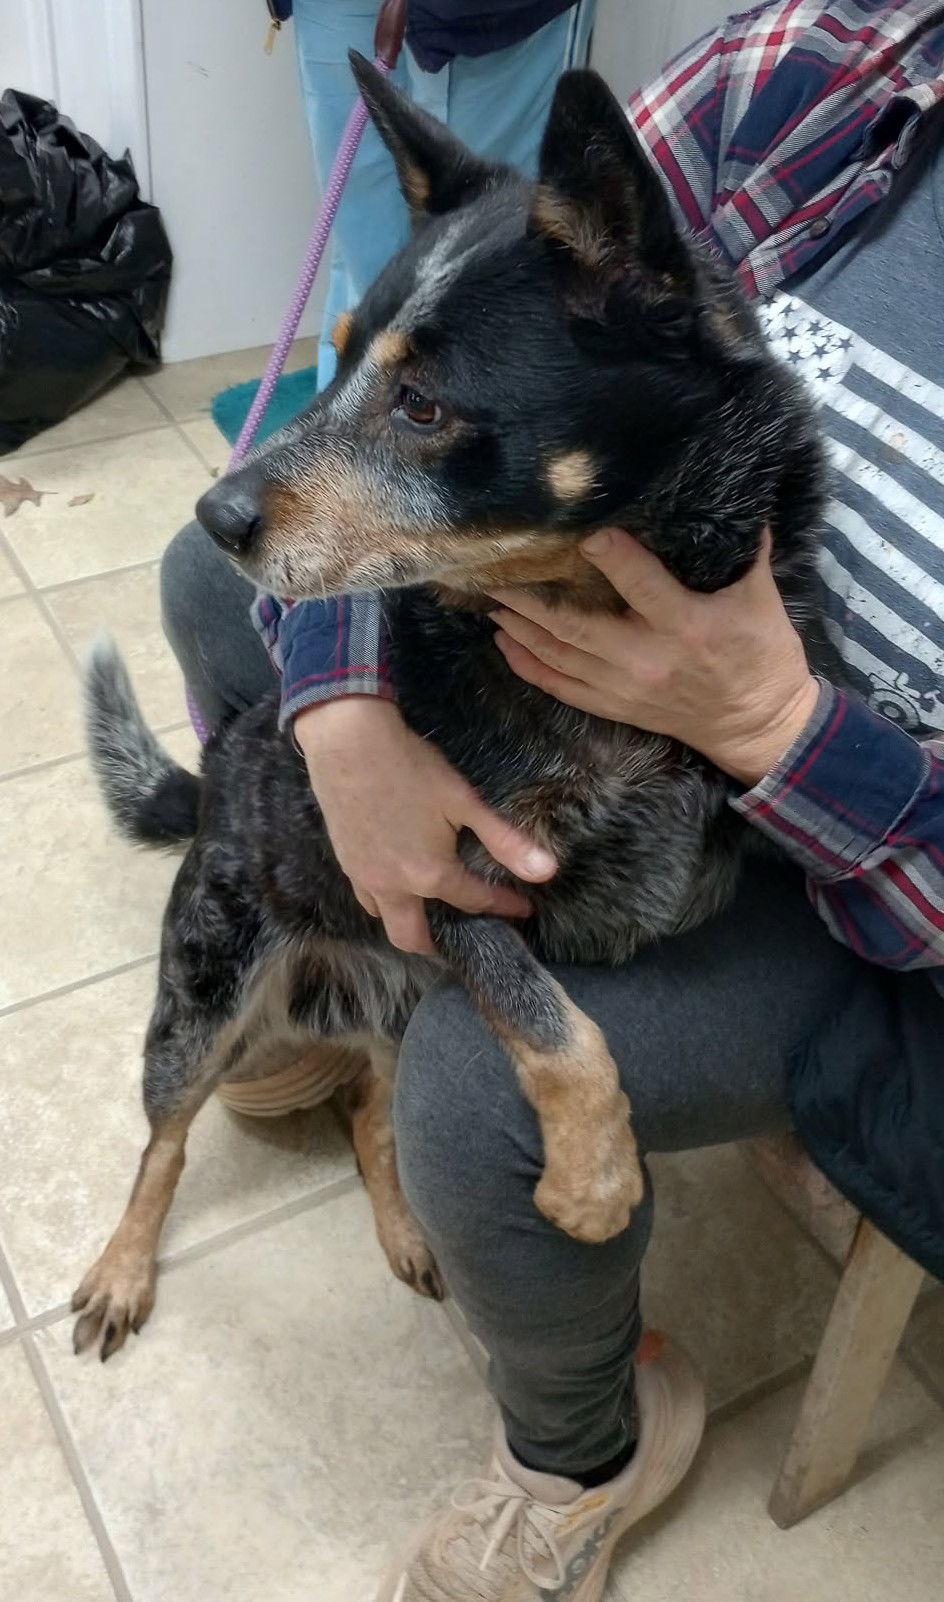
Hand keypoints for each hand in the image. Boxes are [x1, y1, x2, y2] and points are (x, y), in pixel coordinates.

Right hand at [295, 697, 556, 954]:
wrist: (347, 742)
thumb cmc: (410, 767)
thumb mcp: (464, 801)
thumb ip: (504, 841)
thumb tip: (546, 872)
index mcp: (429, 875)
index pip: (475, 901)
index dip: (504, 906)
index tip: (523, 909)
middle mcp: (393, 887)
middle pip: (414, 938)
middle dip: (439, 945)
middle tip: (462, 935)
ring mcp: (364, 877)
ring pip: (384, 920)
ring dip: (408, 922)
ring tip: (429, 909)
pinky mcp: (345, 862)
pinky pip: (366, 897)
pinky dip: (385, 901)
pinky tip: (397, 880)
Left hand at [490, 529, 819, 785]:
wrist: (756, 724)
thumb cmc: (761, 652)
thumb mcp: (760, 596)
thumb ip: (743, 547)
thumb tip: (734, 492)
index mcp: (686, 625)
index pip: (639, 584)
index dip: (609, 555)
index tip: (582, 529)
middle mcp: (646, 659)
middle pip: (574, 625)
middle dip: (529, 597)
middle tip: (495, 568)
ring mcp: (624, 688)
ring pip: (557, 655)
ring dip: (519, 626)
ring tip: (489, 597)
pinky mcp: (614, 706)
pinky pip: (559, 687)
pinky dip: (527, 664)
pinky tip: (504, 641)